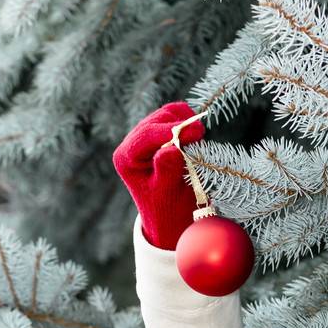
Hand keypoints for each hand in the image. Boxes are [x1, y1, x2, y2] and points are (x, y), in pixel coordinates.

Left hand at [112, 101, 204, 250]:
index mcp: (126, 159)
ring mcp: (144, 134)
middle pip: (157, 119)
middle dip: (180, 125)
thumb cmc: (167, 207)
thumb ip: (167, 170)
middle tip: (202, 136)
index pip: (147, 135)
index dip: (173, 130)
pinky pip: (175, 114)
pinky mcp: (159, 130)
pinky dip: (187, 119)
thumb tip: (170, 149)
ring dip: (185, 121)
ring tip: (198, 140)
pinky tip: (195, 135)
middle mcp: (131, 144)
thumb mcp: (167, 193)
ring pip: (166, 113)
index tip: (198, 132)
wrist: (170, 214)